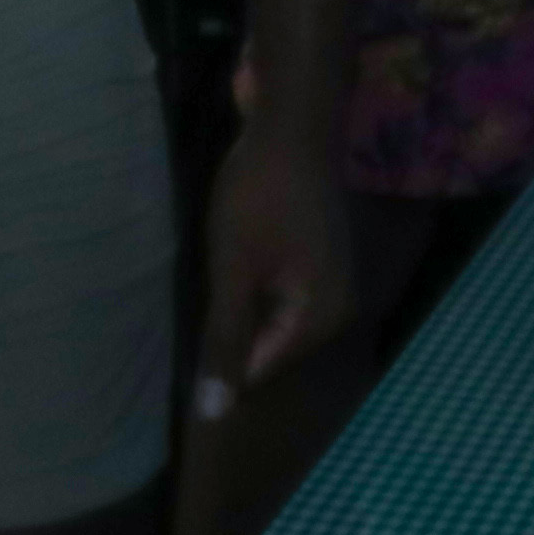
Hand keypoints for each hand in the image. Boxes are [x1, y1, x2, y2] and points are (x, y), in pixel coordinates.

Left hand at [191, 109, 351, 410]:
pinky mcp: (322, 259)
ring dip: (241, 305)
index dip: (220, 358)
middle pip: (271, 347)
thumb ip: (226, 341)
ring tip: (221, 270)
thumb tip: (213, 415)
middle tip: (211, 285)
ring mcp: (333, 282)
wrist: (292, 119)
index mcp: (322, 319)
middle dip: (234, 329)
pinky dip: (255, 285)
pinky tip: (237, 257)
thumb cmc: (260, 194)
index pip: (261, 371)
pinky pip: (282, 294)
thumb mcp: (234, 270)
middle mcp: (339, 308)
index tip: (194, 328)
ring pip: (273, 319)